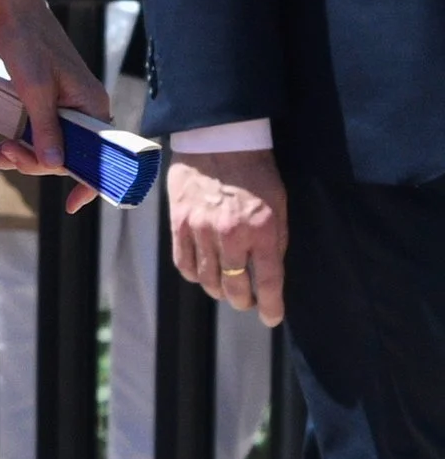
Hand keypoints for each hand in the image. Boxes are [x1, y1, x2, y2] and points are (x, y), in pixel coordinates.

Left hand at [0, 0, 111, 213]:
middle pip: (67, 154)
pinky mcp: (46, 104)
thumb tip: (57, 165)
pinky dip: (15, 142)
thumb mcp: (36, 90)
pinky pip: (35, 133)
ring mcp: (65, 108)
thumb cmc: (29, 45)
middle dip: (35, 161)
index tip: (73, 205)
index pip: (101, 154)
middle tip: (4, 155)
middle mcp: (84, 109)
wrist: (12, 14)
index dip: (89, 182)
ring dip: (20, 154)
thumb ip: (46, 129)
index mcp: (93, 106)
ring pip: (47, 146)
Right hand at [167, 151, 287, 325]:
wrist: (219, 140)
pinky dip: (195, 275)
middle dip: (244, 301)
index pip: (269, 281)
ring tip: (226, 288)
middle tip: (248, 302)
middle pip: (235, 287)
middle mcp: (231, 234)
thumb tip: (269, 274)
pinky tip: (203, 274)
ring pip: (208, 280)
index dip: (271, 306)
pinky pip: (184, 264)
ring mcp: (201, 230)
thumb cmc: (255, 172)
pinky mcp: (179, 224)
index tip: (272, 318)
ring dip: (219, 290)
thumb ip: (275, 240)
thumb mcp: (279, 204)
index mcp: (263, 228)